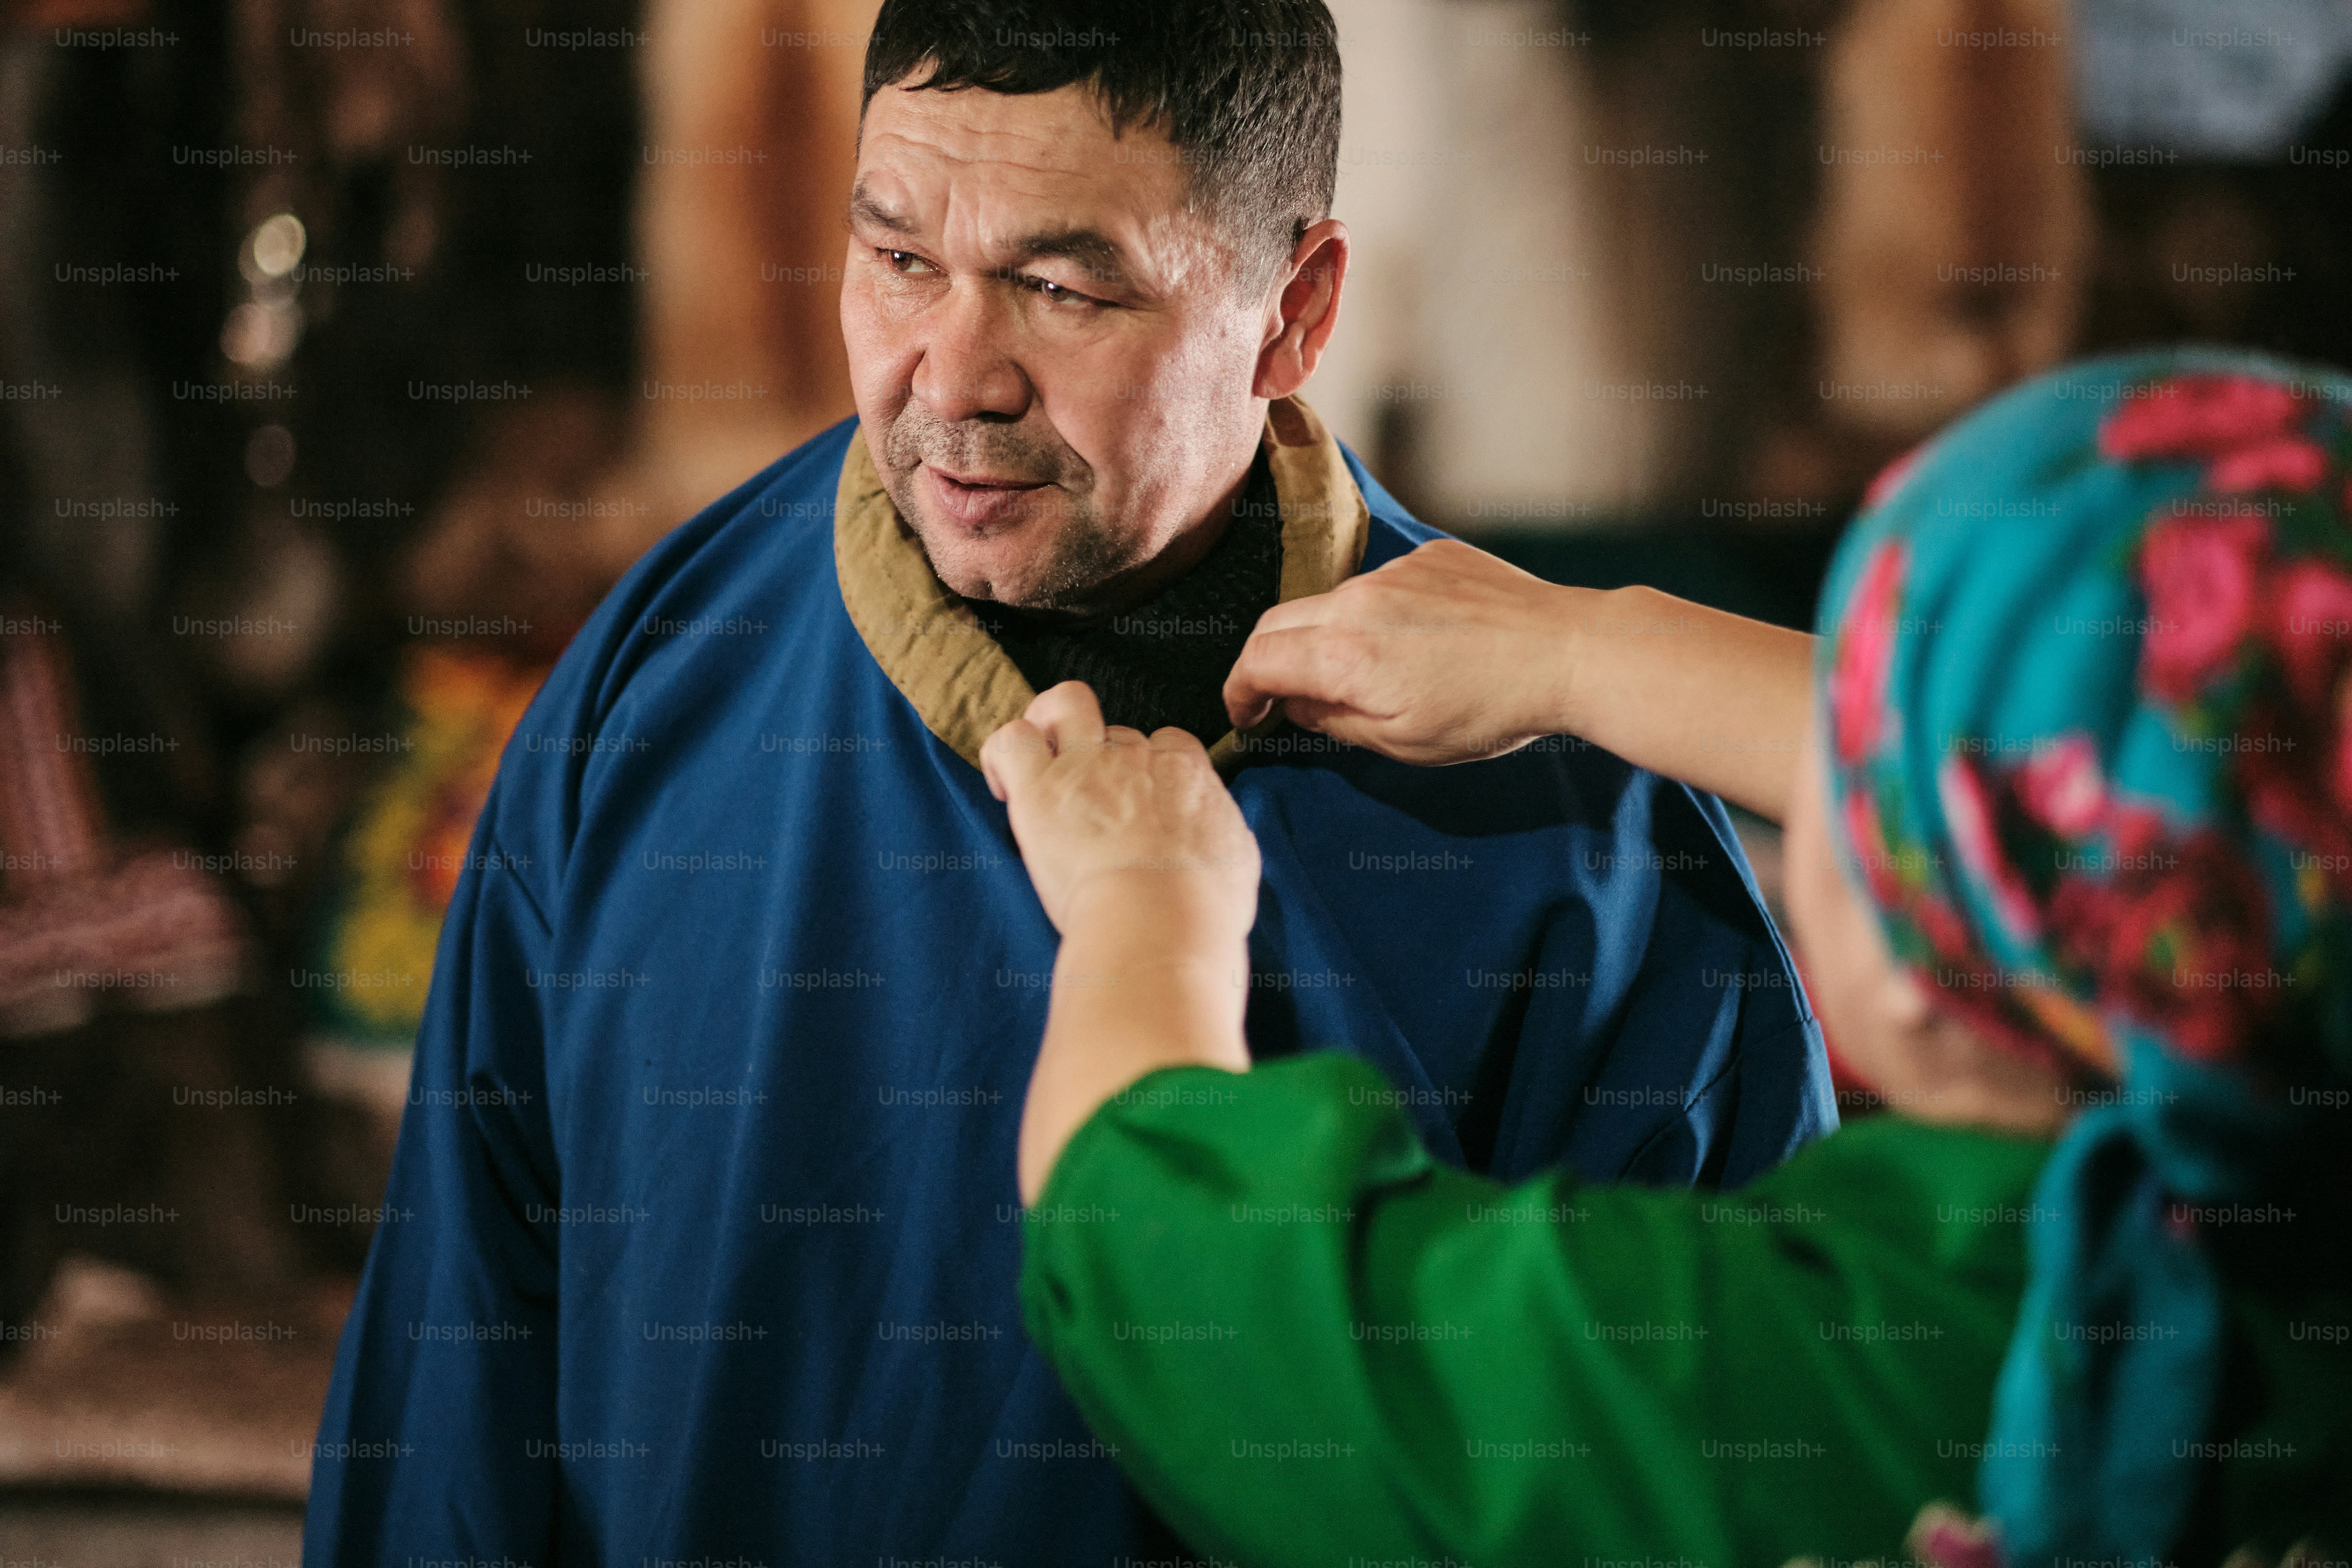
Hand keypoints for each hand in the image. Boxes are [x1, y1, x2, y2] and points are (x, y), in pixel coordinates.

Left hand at [981, 682, 1260, 944]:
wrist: (1161, 921)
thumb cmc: (1202, 908)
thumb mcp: (1235, 861)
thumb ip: (1219, 834)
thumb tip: (1213, 835)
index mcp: (1187, 773)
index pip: (1167, 743)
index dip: (1148, 768)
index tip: (1137, 803)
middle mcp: (1137, 757)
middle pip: (1115, 732)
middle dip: (1102, 758)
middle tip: (1089, 802)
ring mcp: (1087, 765)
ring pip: (1065, 705)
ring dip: (1049, 725)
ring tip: (1039, 765)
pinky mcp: (1041, 788)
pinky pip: (1012, 740)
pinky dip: (1001, 755)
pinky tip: (1005, 788)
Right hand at [1223, 538, 1580, 764]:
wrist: (1568, 651)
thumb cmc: (1490, 710)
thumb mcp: (1404, 743)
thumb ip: (1334, 721)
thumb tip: (1294, 703)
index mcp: (1345, 654)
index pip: (1257, 660)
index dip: (1239, 691)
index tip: (1246, 715)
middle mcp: (1358, 600)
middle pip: (1278, 622)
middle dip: (1267, 661)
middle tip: (1280, 696)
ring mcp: (1395, 571)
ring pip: (1330, 602)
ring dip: (1327, 637)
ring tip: (1369, 673)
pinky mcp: (1430, 556)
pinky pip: (1380, 582)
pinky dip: (1376, 614)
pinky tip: (1418, 641)